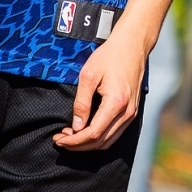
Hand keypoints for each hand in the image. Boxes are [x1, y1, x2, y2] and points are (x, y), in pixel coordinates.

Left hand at [54, 26, 145, 150]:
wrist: (132, 45)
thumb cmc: (109, 56)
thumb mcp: (89, 75)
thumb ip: (82, 102)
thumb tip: (76, 126)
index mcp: (116, 103)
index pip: (93, 133)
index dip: (74, 140)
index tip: (59, 139)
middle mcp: (127, 112)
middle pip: (101, 142)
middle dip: (78, 145)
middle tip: (61, 140)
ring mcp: (131, 113)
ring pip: (108, 141)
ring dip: (88, 144)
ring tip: (70, 137)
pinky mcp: (132, 111)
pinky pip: (115, 133)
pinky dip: (99, 137)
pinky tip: (86, 131)